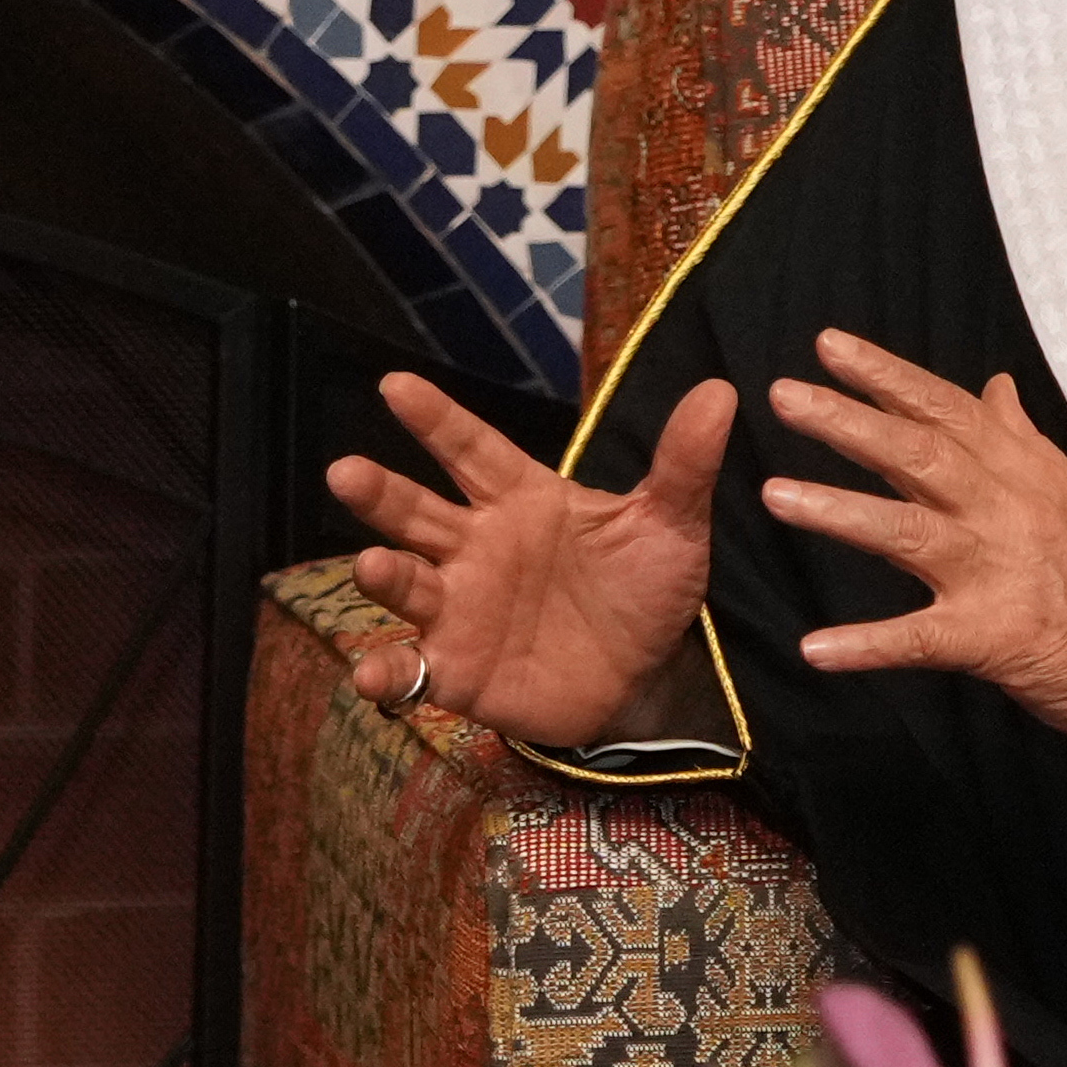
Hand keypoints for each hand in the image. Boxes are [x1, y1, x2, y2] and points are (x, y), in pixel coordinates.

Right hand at [322, 371, 734, 750]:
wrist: (646, 681)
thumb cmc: (644, 591)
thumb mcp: (670, 528)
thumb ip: (683, 466)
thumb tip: (721, 392)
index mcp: (520, 500)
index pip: (471, 450)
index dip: (435, 420)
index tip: (395, 385)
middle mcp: (475, 547)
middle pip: (417, 511)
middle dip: (380, 493)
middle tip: (345, 472)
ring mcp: (459, 608)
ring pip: (408, 582)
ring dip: (383, 575)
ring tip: (373, 566)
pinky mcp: (455, 670)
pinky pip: (411, 668)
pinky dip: (386, 672)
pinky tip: (372, 677)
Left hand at [761, 330, 1066, 756]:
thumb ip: (1020, 441)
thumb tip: (993, 385)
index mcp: (1022, 473)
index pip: (946, 410)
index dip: (886, 376)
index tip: (828, 345)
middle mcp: (1006, 511)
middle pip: (919, 454)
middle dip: (849, 421)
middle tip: (783, 395)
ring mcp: (999, 572)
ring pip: (909, 532)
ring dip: (840, 512)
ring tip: (774, 495)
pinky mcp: (996, 638)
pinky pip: (921, 640)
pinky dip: (868, 645)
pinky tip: (816, 649)